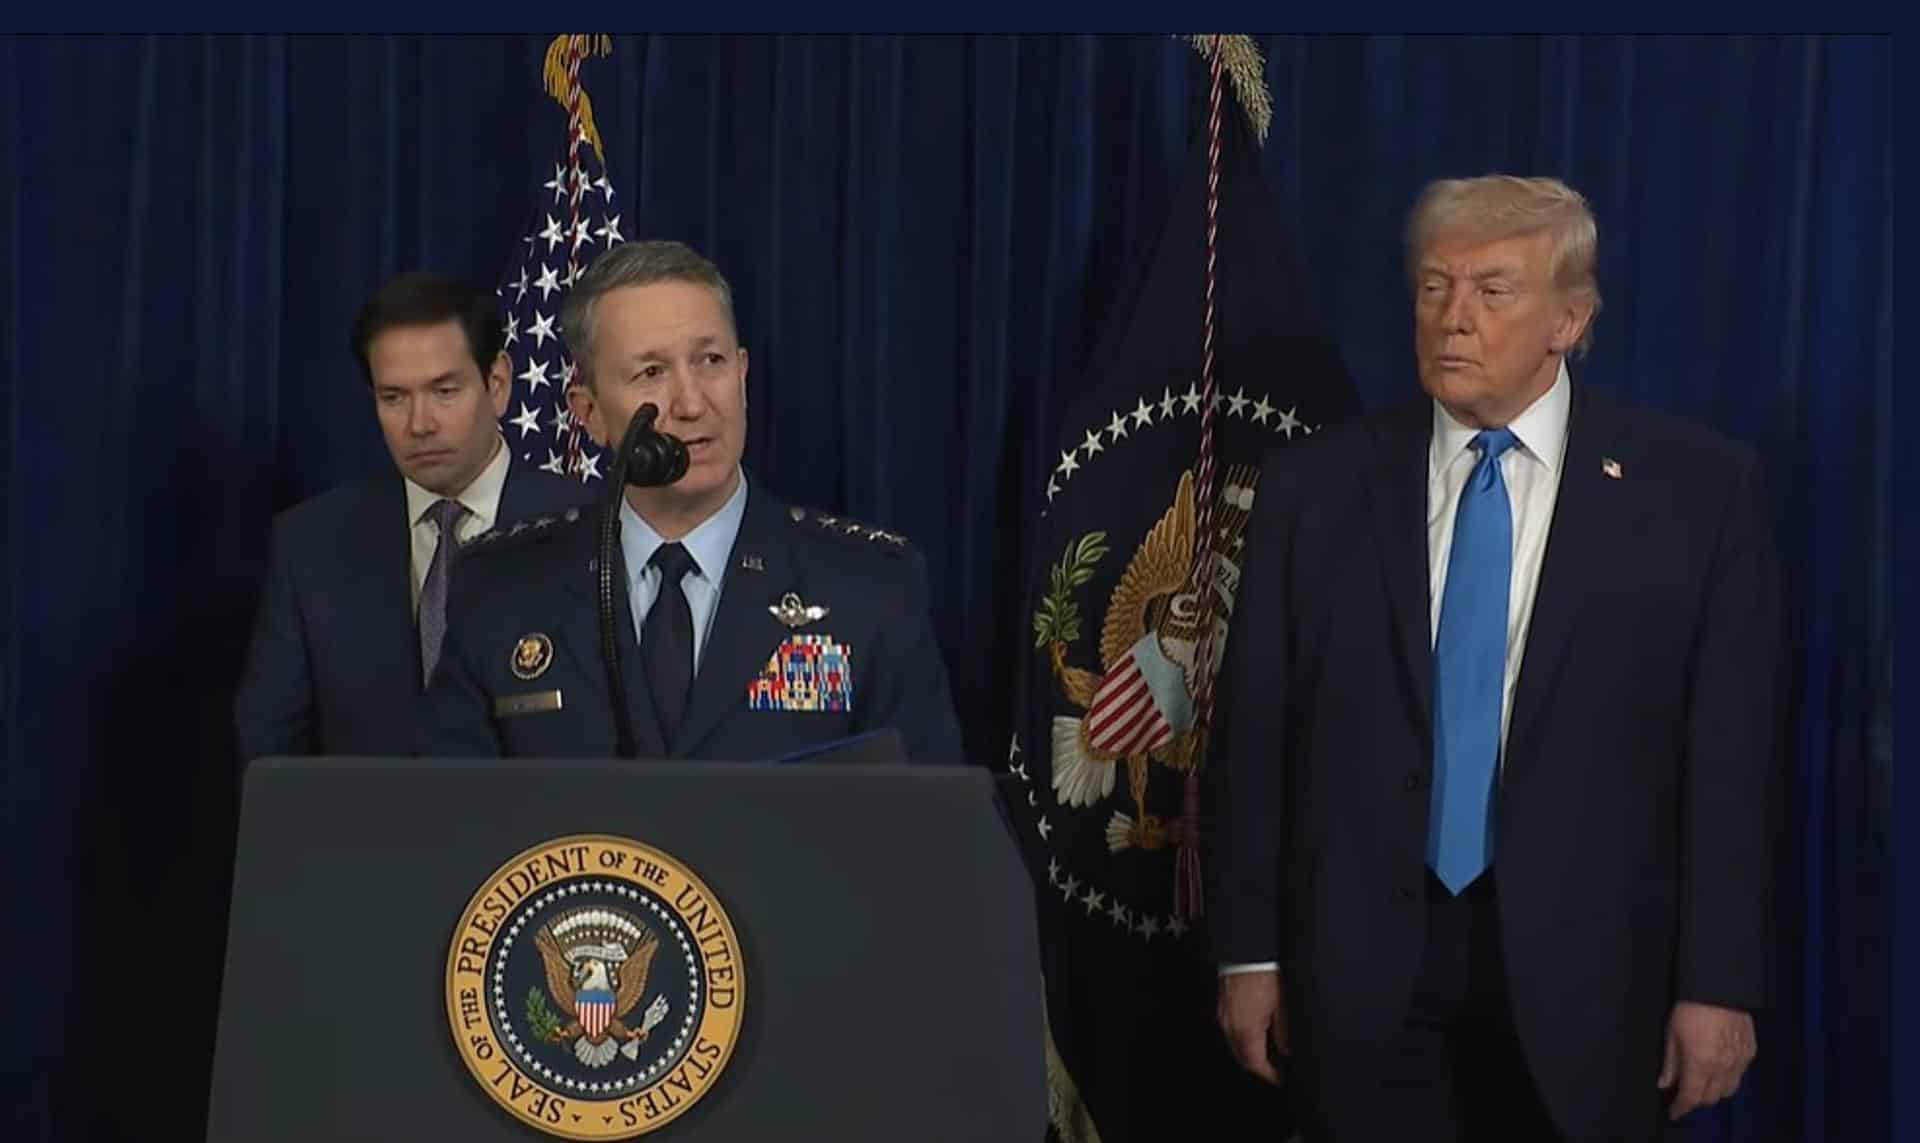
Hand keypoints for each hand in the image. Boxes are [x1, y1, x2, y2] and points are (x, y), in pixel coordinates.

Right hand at [1217, 970, 1287, 1084]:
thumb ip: (1284, 1033)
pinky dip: (1241, 1037)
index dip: (1268, 1074)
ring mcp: (1224, 1014)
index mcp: (1246, 1029)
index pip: (1255, 1063)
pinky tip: (1253, 1031)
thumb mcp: (1283, 1006)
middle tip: (1272, 1069)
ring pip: (1233, 1043)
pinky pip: (1230, 1029)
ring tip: (1265, 1051)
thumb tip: (1287, 1050)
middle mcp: (1230, 1025)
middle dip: (1256, 1066)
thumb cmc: (1265, 974)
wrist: (1247, 950)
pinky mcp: (1222, 1004)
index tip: (1279, 1078)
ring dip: (1247, 1051)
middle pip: (1241, 1056)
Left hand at [1657, 1001, 1755, 1118]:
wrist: (1721, 986)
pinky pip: (1740, 1076)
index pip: (1691, 1097)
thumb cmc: (1689, 1008)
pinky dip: (1728, 1078)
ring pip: (1728, 1091)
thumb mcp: (1672, 1033)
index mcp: (1700, 1064)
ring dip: (1714, 1091)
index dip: (1681, 1108)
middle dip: (1697, 1099)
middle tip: (1685, 1093)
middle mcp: (1723, 1068)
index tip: (1673, 1112)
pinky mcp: (1751, 1052)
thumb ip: (1670, 1063)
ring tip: (1702, 1082)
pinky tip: (1719, 1069)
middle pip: (1711, 1098)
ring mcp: (1740, 1061)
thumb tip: (1664, 1084)